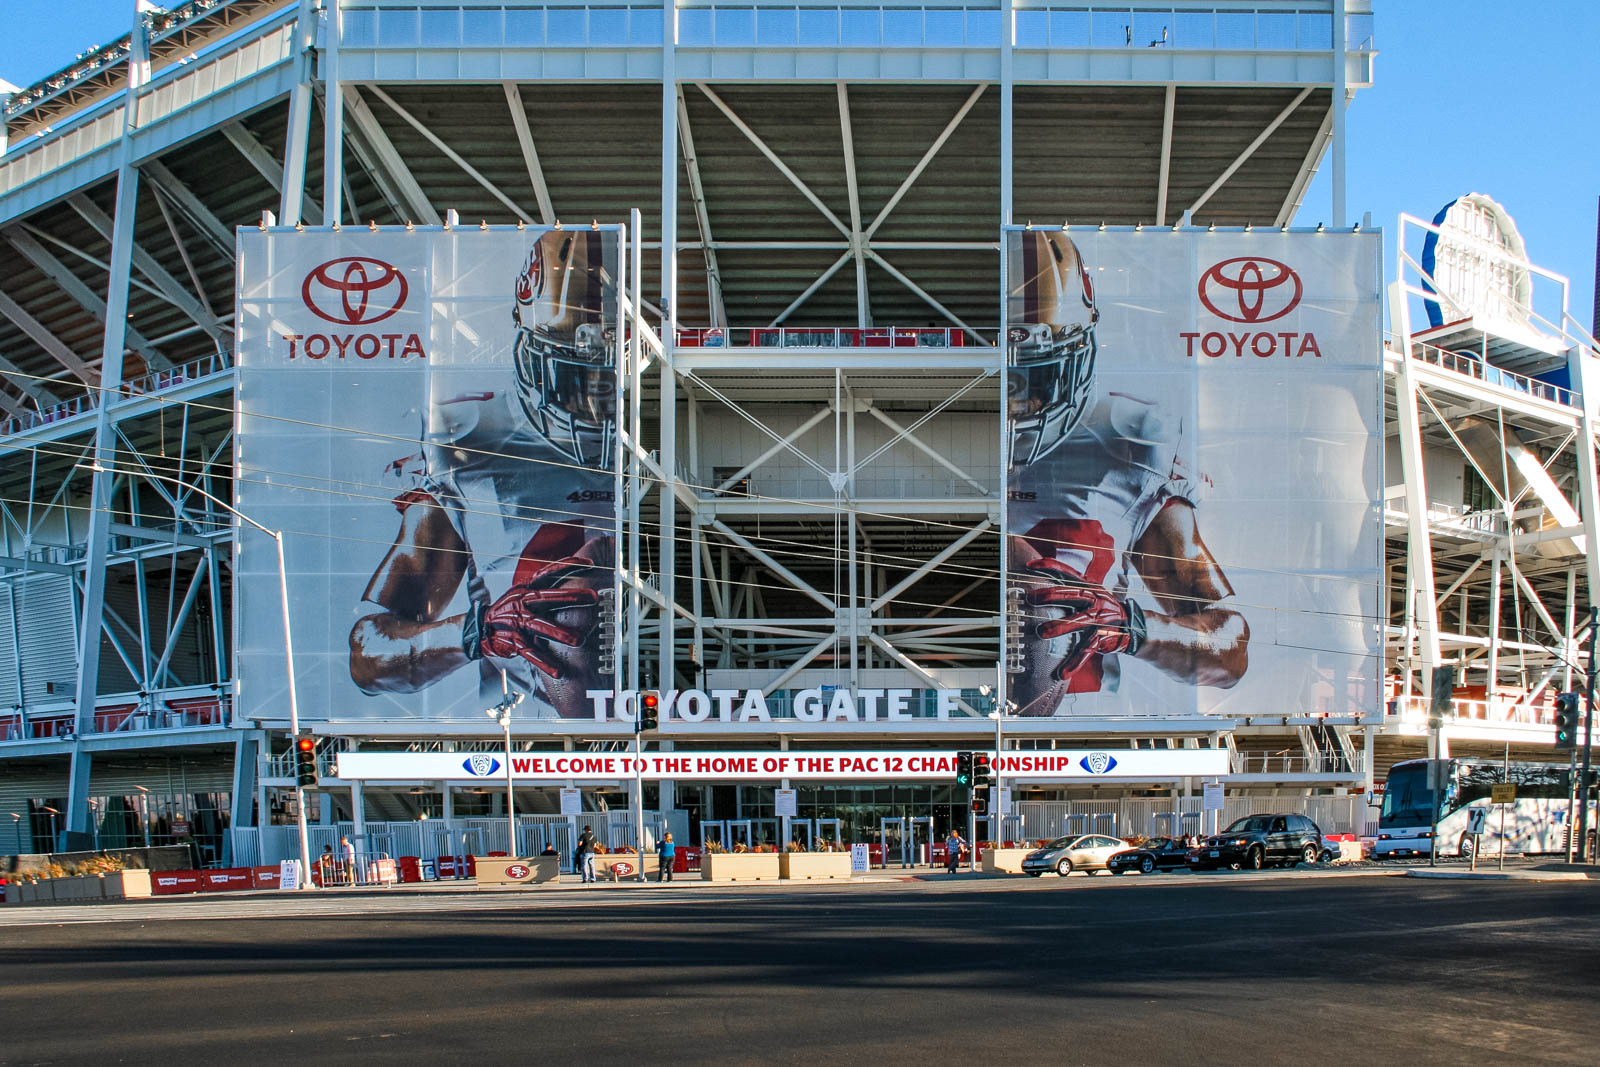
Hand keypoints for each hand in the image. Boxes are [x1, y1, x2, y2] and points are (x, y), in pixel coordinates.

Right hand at [469, 556, 600, 677]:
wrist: (482, 628)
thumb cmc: (512, 610)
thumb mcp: (526, 594)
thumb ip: (548, 591)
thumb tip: (578, 589)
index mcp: (528, 588)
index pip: (548, 573)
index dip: (568, 566)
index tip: (590, 564)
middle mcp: (523, 602)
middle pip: (547, 597)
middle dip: (570, 596)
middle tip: (593, 597)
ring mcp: (518, 622)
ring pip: (540, 626)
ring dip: (560, 633)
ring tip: (579, 640)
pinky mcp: (514, 641)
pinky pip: (531, 653)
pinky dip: (545, 663)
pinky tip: (559, 671)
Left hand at [1021, 558, 1145, 680]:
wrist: (1131, 626)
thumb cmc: (1100, 607)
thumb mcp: (1087, 592)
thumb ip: (1067, 587)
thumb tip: (1037, 582)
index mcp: (1087, 586)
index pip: (1067, 572)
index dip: (1049, 566)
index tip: (1030, 566)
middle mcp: (1094, 598)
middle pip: (1071, 593)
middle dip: (1050, 595)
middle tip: (1031, 598)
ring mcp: (1099, 618)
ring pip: (1079, 621)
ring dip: (1060, 626)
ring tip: (1042, 633)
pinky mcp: (1102, 638)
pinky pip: (1086, 651)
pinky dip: (1074, 663)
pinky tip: (1062, 673)